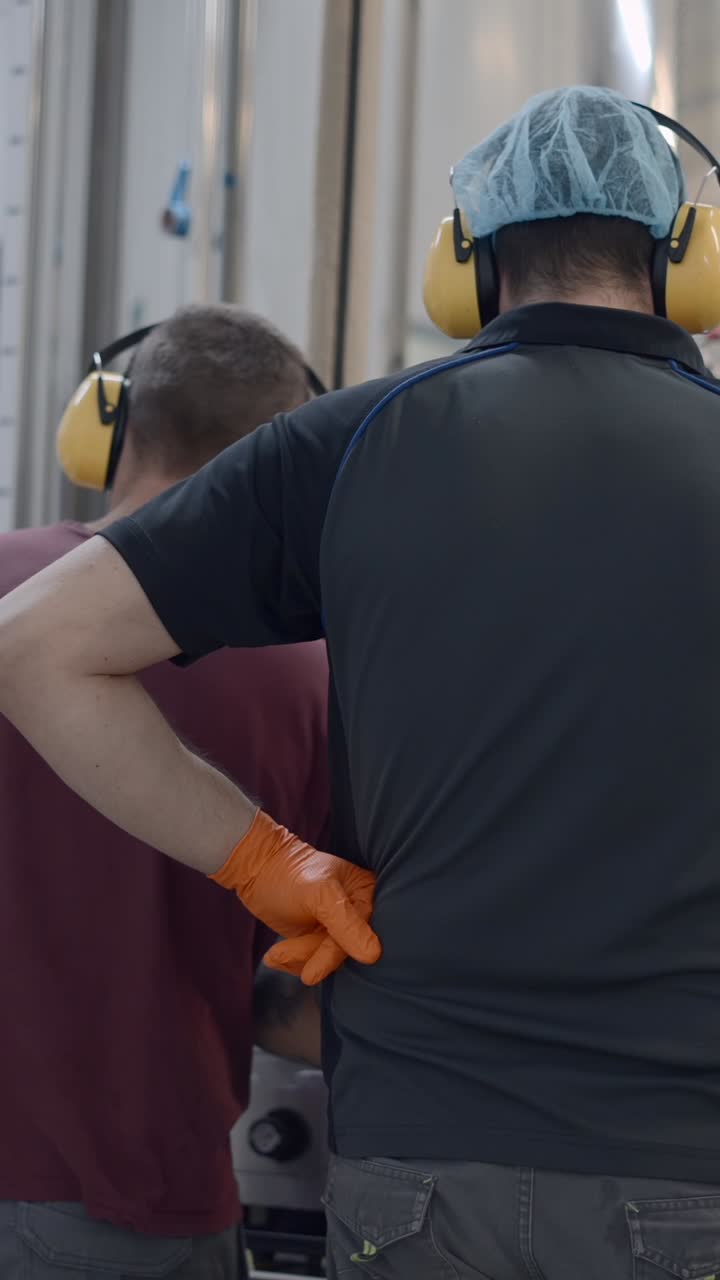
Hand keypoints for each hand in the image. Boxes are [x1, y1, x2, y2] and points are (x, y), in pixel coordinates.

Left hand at [211, 811, 380, 982]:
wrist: (258, 871)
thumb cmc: (290, 874)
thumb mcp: (319, 894)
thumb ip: (346, 923)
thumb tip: (374, 955)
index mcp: (368, 893)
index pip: (362, 934)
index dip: (335, 952)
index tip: (311, 972)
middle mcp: (359, 914)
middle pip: (343, 951)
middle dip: (308, 952)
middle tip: (280, 953)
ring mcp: (339, 930)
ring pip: (326, 961)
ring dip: (297, 958)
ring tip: (275, 953)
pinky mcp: (321, 942)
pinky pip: (313, 963)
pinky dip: (293, 962)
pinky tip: (276, 955)